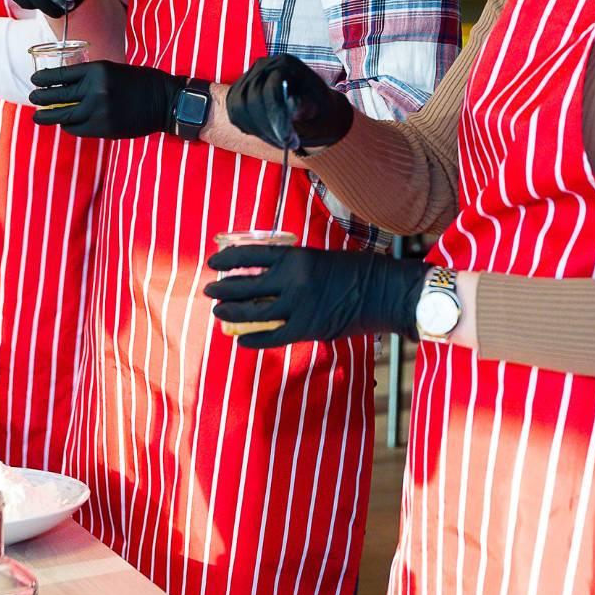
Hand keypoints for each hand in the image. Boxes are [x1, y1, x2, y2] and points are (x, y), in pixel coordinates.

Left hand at [29, 60, 184, 138]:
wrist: (165, 102)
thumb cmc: (141, 82)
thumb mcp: (114, 71)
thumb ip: (91, 78)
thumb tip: (64, 87)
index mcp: (98, 70)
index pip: (60, 75)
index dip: (44, 79)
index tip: (35, 80)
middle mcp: (95, 90)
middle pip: (57, 96)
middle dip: (41, 98)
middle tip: (33, 98)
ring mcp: (99, 110)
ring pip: (64, 116)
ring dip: (48, 116)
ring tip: (38, 116)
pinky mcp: (103, 128)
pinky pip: (77, 129)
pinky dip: (69, 126)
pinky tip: (67, 124)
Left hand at [204, 245, 427, 347]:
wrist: (384, 291)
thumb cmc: (356, 271)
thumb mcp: (320, 259)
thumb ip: (293, 268)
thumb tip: (264, 279)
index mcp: (297, 256)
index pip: (252, 255)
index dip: (229, 258)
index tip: (213, 261)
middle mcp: (293, 280)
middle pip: (247, 285)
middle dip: (224, 288)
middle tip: (210, 290)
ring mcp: (299, 305)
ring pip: (253, 312)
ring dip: (232, 312)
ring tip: (219, 311)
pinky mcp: (307, 328)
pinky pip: (271, 336)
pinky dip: (253, 339)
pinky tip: (240, 339)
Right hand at [225, 54, 353, 153]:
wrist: (313, 110)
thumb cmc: (319, 109)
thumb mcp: (320, 109)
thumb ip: (306, 107)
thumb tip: (291, 104)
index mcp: (287, 64)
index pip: (272, 89)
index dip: (277, 116)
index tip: (287, 138)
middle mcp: (263, 66)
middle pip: (252, 99)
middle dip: (268, 127)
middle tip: (285, 144)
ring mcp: (248, 78)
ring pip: (240, 108)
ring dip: (260, 131)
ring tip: (281, 141)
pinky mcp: (238, 93)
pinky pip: (236, 114)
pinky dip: (252, 129)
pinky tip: (270, 135)